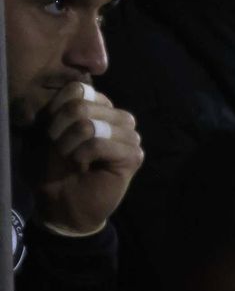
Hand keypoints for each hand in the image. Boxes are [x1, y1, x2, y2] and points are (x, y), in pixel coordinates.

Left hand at [36, 82, 142, 234]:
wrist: (61, 202)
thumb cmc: (52, 167)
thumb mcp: (44, 131)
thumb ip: (58, 106)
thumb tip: (77, 87)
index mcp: (98, 108)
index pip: (78, 89)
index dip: (56, 110)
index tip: (50, 133)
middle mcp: (117, 118)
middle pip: (83, 104)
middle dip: (60, 130)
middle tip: (61, 150)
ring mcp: (129, 137)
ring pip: (91, 124)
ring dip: (71, 145)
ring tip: (73, 159)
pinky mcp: (133, 156)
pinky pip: (101, 144)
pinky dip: (83, 156)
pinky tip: (85, 167)